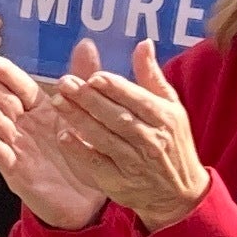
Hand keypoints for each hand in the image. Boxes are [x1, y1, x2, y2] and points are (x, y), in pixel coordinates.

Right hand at [0, 54, 104, 229]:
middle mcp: (26, 126)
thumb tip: (86, 43)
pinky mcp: (12, 168)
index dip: (6, 73)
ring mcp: (17, 146)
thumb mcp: (88, 118)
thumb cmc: (86, 159)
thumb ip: (83, 82)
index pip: (21, 86)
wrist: (88, 205)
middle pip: (0, 100)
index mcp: (44, 111)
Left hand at [48, 42, 210, 233]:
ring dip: (79, 119)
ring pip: (103, 138)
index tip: (92, 76)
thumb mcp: (170, 108)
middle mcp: (151, 140)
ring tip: (58, 102)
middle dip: (88, 99)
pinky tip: (64, 136)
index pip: (136, 98)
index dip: (113, 87)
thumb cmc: (171, 142)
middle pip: (116, 116)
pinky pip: (96, 164)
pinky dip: (79, 151)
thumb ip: (151, 76)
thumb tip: (142, 43)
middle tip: (64, 83)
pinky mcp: (119, 182)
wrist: (178, 193)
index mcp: (165, 118)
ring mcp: (135, 163)